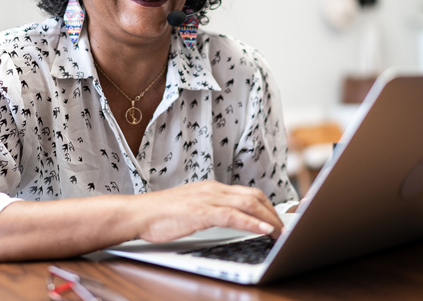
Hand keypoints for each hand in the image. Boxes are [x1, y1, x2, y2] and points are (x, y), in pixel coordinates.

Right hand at [130, 180, 283, 242]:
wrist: (138, 214)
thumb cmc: (159, 215)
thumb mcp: (190, 208)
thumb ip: (208, 210)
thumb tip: (226, 219)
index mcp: (211, 188)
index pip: (247, 193)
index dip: (267, 206)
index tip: (277, 219)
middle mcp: (213, 189)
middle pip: (254, 196)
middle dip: (273, 213)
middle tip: (284, 229)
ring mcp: (208, 199)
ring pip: (248, 204)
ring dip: (269, 219)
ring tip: (280, 233)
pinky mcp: (202, 212)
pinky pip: (234, 216)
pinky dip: (252, 222)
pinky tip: (264, 230)